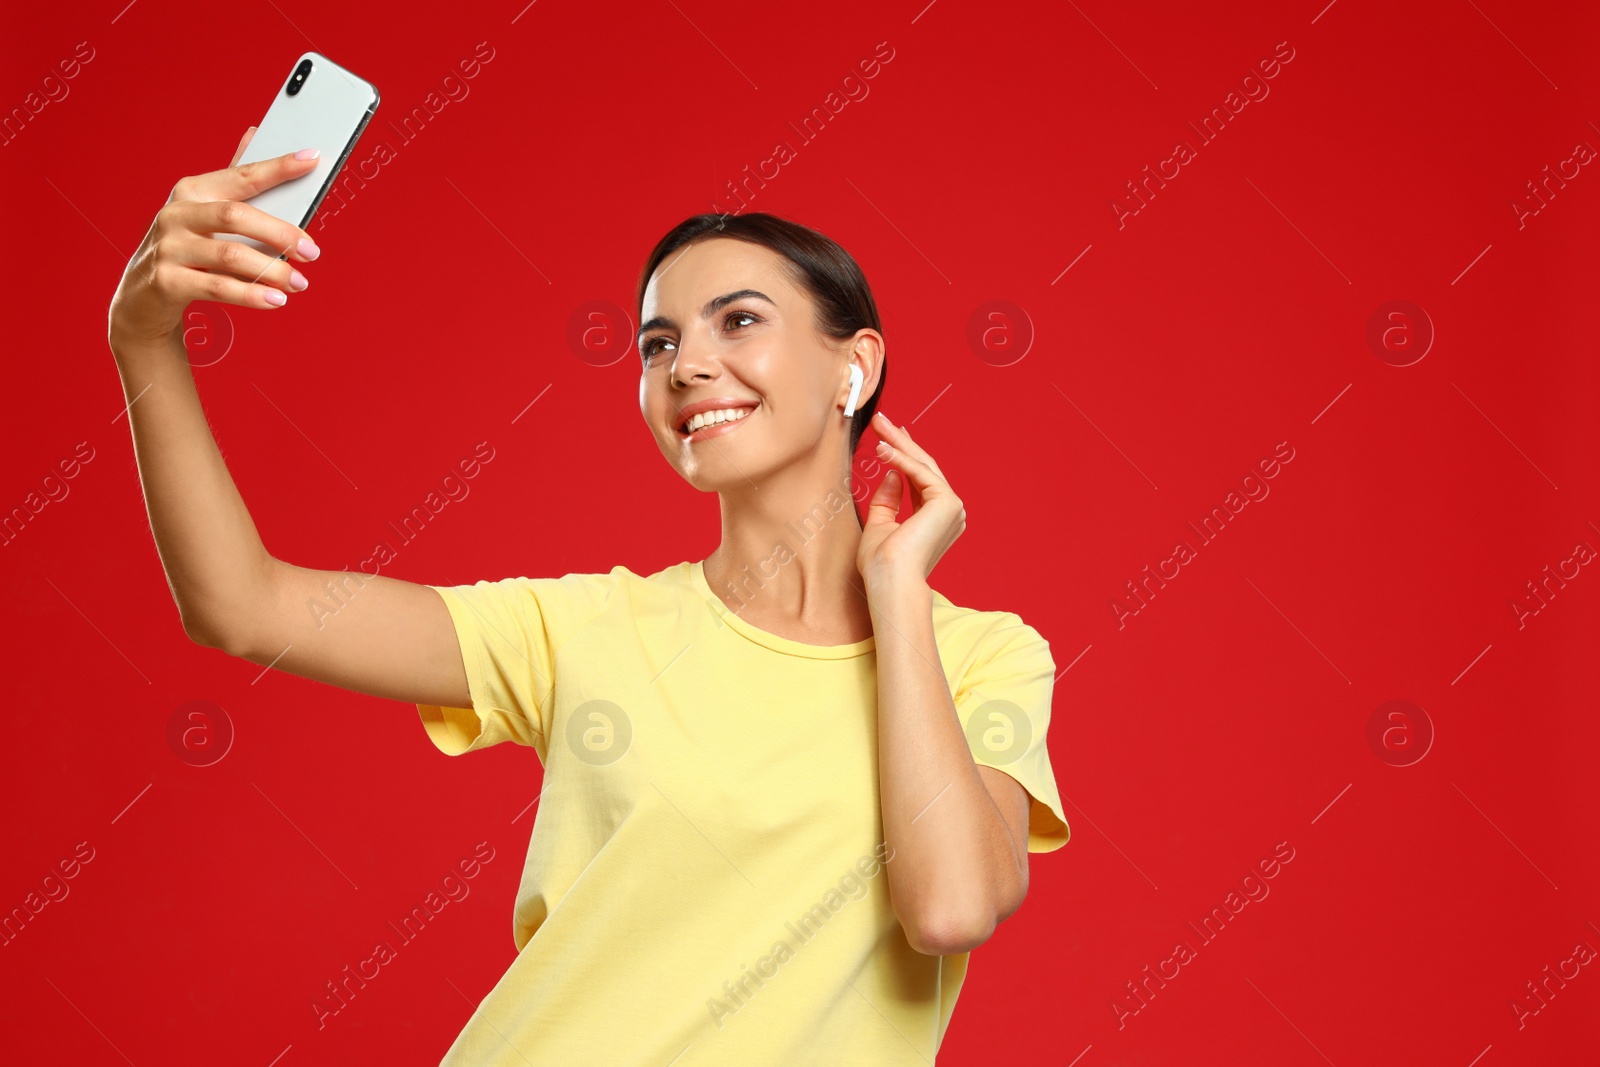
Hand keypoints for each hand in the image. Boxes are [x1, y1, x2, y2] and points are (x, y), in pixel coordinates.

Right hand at [108, 127, 323, 348]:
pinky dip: (251, 295)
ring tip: (299, 282)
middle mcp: (176, 214)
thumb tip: (256, 134)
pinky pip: (218, 287)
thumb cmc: (187, 247)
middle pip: (237, 216)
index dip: (277, 167)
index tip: (311, 159)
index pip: (241, 175)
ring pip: (230, 255)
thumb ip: (234, 180)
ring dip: (272, 270)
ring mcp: (169, 247)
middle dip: (280, 232)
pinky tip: (275, 300)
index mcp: (192, 191)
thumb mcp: (205, 211)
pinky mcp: (167, 281)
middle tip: (312, 252)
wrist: (143, 294)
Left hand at [857, 411, 966, 587]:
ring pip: (924, 466)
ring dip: (900, 444)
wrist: (890, 581)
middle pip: (924, 468)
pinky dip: (901, 460)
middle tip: (881, 420)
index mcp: (937, 520)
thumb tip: (891, 472)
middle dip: (902, 442)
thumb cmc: (882, 564)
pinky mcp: (947, 503)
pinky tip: (883, 448)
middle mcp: (950, 513)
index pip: (921, 480)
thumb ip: (888, 500)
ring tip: (879, 426)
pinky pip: (921, 474)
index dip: (905, 455)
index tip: (889, 436)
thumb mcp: (880, 524)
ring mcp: (952, 508)